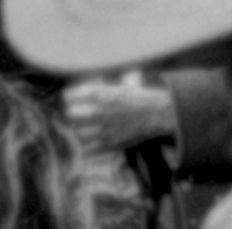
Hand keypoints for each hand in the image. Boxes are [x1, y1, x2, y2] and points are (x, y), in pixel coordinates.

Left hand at [64, 76, 178, 155]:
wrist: (161, 113)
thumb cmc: (146, 97)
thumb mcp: (128, 84)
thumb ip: (112, 85)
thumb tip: (107, 84)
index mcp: (100, 95)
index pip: (71, 96)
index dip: (70, 97)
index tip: (71, 98)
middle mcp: (97, 112)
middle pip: (71, 115)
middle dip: (74, 114)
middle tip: (77, 114)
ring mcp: (101, 129)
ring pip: (78, 133)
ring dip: (82, 130)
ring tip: (87, 129)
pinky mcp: (108, 143)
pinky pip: (88, 149)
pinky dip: (88, 147)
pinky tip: (92, 143)